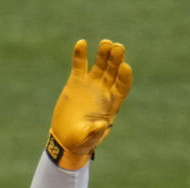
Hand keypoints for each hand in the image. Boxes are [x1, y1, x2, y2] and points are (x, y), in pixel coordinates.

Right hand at [46, 38, 132, 169]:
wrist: (65, 138)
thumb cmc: (79, 142)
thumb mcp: (87, 140)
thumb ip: (95, 133)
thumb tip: (102, 125)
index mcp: (111, 105)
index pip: (122, 87)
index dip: (124, 77)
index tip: (124, 66)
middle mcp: (103, 91)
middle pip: (113, 71)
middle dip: (116, 59)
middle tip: (117, 47)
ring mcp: (90, 84)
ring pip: (100, 64)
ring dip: (103, 53)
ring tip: (105, 43)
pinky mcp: (76, 81)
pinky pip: (80, 64)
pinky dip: (80, 54)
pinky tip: (82, 44)